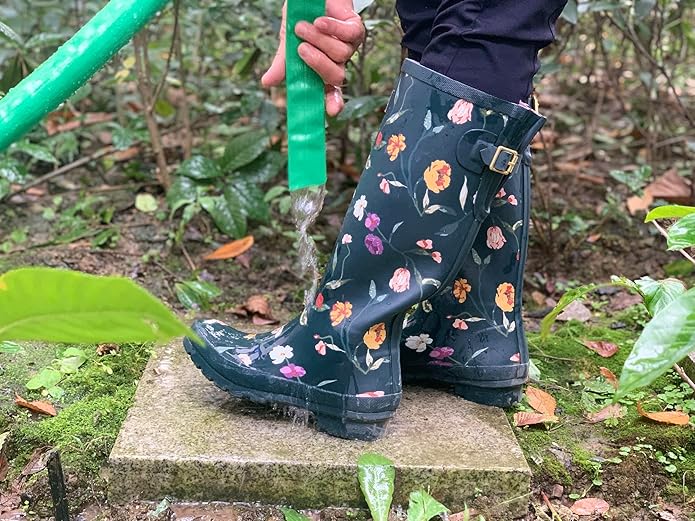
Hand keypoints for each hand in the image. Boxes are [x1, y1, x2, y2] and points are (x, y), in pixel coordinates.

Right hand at [262, 0, 364, 115]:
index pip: (331, 93)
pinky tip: (319, 21)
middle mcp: (337, 62)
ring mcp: (349, 46)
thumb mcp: (287, 43)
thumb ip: (282, 64)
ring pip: (340, 54)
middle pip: (336, 76)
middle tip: (301, 49)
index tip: (332, 111)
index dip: (333, 103)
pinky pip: (349, 35)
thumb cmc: (299, 20)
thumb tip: (267, 82)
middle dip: (318, 64)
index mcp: (322, 71)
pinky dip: (332, 28)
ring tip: (301, 27)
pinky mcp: (356, 29)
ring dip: (318, 39)